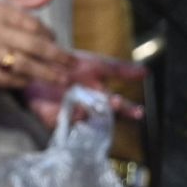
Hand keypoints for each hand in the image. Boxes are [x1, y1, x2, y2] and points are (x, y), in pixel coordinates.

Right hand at [0, 0, 76, 89]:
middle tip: (73, 66)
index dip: (50, 35)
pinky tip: (31, 82)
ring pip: (23, 65)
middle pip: (34, 47)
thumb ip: (22, 1)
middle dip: (58, 58)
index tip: (57, 42)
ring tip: (61, 80)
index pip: (33, 25)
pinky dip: (21, 82)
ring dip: (45, 74)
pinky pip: (5, 79)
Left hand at [25, 50, 146, 128]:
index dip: (129, 110)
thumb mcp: (97, 64)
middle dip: (109, 112)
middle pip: (103, 117)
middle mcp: (89, 109)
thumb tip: (146, 71)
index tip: (138, 112)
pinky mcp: (52, 118)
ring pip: (84, 122)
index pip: (119, 107)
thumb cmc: (72, 66)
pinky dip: (63, 118)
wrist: (40, 64)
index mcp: (101, 97)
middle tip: (114, 103)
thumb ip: (121, 69)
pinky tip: (65, 111)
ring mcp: (72, 115)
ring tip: (88, 106)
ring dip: (87, 115)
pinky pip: (60, 122)